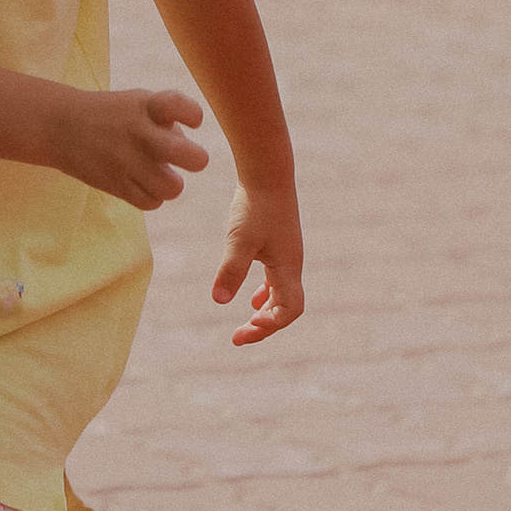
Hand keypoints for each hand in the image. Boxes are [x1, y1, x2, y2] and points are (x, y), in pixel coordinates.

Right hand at [54, 85, 209, 208]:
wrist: (60, 126)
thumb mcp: (138, 102)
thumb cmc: (112, 114)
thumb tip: (188, 153)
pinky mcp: (115, 185)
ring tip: (158, 173)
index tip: (192, 121)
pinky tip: (142, 183)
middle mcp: (138, 133)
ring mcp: (126, 161)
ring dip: (170, 182)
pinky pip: (151, 202)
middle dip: (196, 158)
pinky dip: (152, 196)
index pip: (180, 106)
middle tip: (185, 157)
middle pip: (187, 155)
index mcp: (146, 106)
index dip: (194, 116)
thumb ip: (168, 121)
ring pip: (173, 187)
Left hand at [213, 181, 302, 343]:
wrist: (267, 173)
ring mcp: (287, 255)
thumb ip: (231, 270)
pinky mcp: (279, 245)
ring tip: (247, 323)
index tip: (244, 329)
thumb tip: (218, 300)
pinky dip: (266, 293)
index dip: (269, 327)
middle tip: (237, 337)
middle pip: (285, 308)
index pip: (289, 312)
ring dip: (265, 312)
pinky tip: (251, 296)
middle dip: (263, 326)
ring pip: (282, 294)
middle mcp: (292, 265)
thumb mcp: (239, 240)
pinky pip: (278, 279)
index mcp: (288, 268)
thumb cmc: (255, 206)